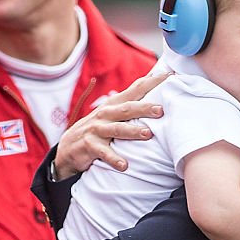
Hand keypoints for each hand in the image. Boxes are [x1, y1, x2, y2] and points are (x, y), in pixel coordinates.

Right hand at [54, 71, 169, 178]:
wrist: (69, 146)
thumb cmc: (99, 128)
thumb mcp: (114, 114)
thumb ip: (133, 105)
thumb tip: (160, 97)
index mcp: (115, 104)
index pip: (136, 89)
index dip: (152, 82)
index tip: (170, 74)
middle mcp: (106, 114)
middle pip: (127, 109)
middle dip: (144, 108)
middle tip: (161, 109)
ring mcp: (97, 129)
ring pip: (117, 129)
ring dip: (132, 132)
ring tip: (147, 134)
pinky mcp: (90, 146)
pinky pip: (104, 153)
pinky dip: (114, 159)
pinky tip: (124, 165)